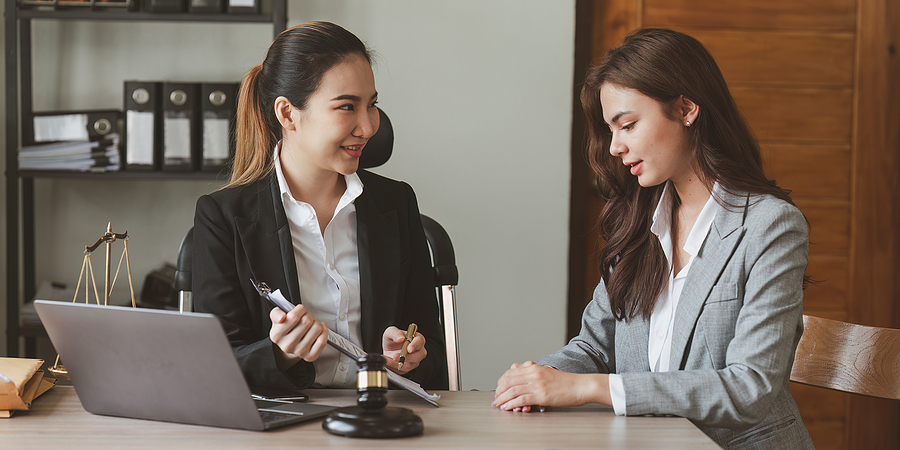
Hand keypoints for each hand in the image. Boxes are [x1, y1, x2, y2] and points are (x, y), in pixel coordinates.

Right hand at [269, 305, 328, 368]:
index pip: (294, 317)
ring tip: (311, 325)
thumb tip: (281, 317)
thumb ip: (276, 313)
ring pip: (317, 329)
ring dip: (316, 323)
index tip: (300, 310)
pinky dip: (324, 331)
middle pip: (307, 321)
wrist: (289, 344)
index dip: (300, 309)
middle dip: (309, 315)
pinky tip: (320, 329)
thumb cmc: (285, 328)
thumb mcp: (276, 318)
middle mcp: (287, 345)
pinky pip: (322, 340)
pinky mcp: (310, 356)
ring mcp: (299, 352)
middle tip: (306, 318)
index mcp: (276, 335)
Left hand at [381, 326, 426, 373]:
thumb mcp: (390, 332)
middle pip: (418, 355)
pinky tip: (388, 362)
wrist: (388, 350)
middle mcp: (418, 350)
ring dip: (398, 362)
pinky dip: (394, 366)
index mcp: (416, 338)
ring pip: (410, 364)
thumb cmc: (392, 340)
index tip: (409, 348)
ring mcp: (414, 360)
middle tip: (396, 356)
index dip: (415, 345)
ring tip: (389, 359)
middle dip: (407, 357)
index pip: (420, 341)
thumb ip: (395, 333)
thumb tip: (401, 337)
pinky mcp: (408, 368)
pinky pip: (402, 370)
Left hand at [493, 361, 609, 411]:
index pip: (510, 373)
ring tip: (498, 404)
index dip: (501, 382)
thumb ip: (531, 371)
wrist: (580, 386)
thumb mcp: (546, 371)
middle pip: (508, 381)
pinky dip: (511, 404)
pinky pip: (521, 399)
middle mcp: (534, 374)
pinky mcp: (541, 395)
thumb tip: (517, 369)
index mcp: (534, 367)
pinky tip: (507, 407)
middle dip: (499, 391)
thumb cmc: (566, 381)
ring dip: (502, 398)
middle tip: (495, 398)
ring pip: (512, 390)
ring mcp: (537, 384)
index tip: (498, 389)